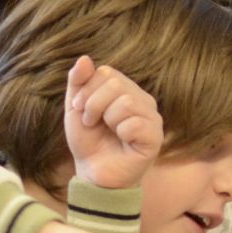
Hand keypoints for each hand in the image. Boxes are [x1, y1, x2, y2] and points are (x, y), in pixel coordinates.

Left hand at [64, 56, 162, 191]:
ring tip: (106, 132)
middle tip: (91, 122)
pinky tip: (122, 142)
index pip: (106, 72)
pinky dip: (120, 133)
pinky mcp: (155, 137)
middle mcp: (143, 101)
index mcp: (126, 91)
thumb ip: (78, 83)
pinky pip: (134, 123)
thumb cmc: (89, 142)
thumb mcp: (76, 109)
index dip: (87, 90)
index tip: (81, 110)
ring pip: (125, 102)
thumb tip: (84, 58)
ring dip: (106, 119)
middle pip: (115, 84)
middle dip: (93, 104)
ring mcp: (152, 119)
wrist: (93, 174)